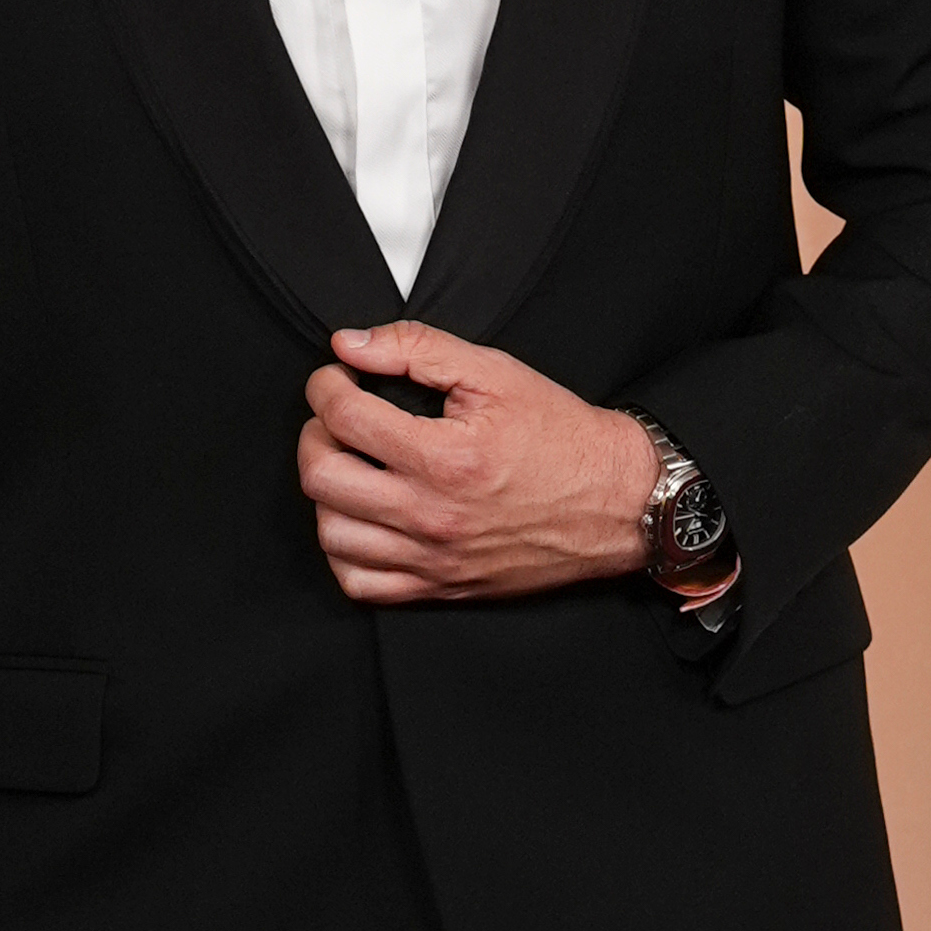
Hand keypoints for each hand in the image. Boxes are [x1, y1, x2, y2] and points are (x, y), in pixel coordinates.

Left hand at [298, 322, 660, 606]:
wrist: (615, 502)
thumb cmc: (562, 439)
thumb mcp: (496, 373)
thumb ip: (418, 349)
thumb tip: (352, 344)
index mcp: (445, 457)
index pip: (344, 417)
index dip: (326, 386)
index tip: (335, 377)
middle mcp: (432, 515)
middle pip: (322, 477)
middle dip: (314, 433)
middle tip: (335, 417)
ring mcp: (433, 558)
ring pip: (331, 533)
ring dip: (326, 492)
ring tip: (348, 465)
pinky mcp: (439, 586)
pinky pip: (359, 583)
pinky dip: (344, 551)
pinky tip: (359, 519)